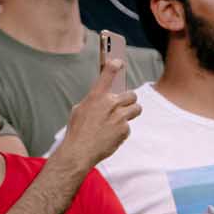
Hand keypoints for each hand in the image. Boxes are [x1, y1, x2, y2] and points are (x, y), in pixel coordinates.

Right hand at [52, 51, 139, 171]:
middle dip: (129, 99)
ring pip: (136, 109)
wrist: (79, 151)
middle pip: (131, 94)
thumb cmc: (77, 131)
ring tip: (122, 118)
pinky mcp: (124, 130)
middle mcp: (110, 104)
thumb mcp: (80, 110)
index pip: (108, 72)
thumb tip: (103, 99)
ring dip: (131, 112)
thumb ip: (94, 102)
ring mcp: (119, 117)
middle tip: (125, 104)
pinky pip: (128, 127)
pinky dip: (121, 131)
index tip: (119, 62)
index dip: (115, 64)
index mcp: (96, 96)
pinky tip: (111, 135)